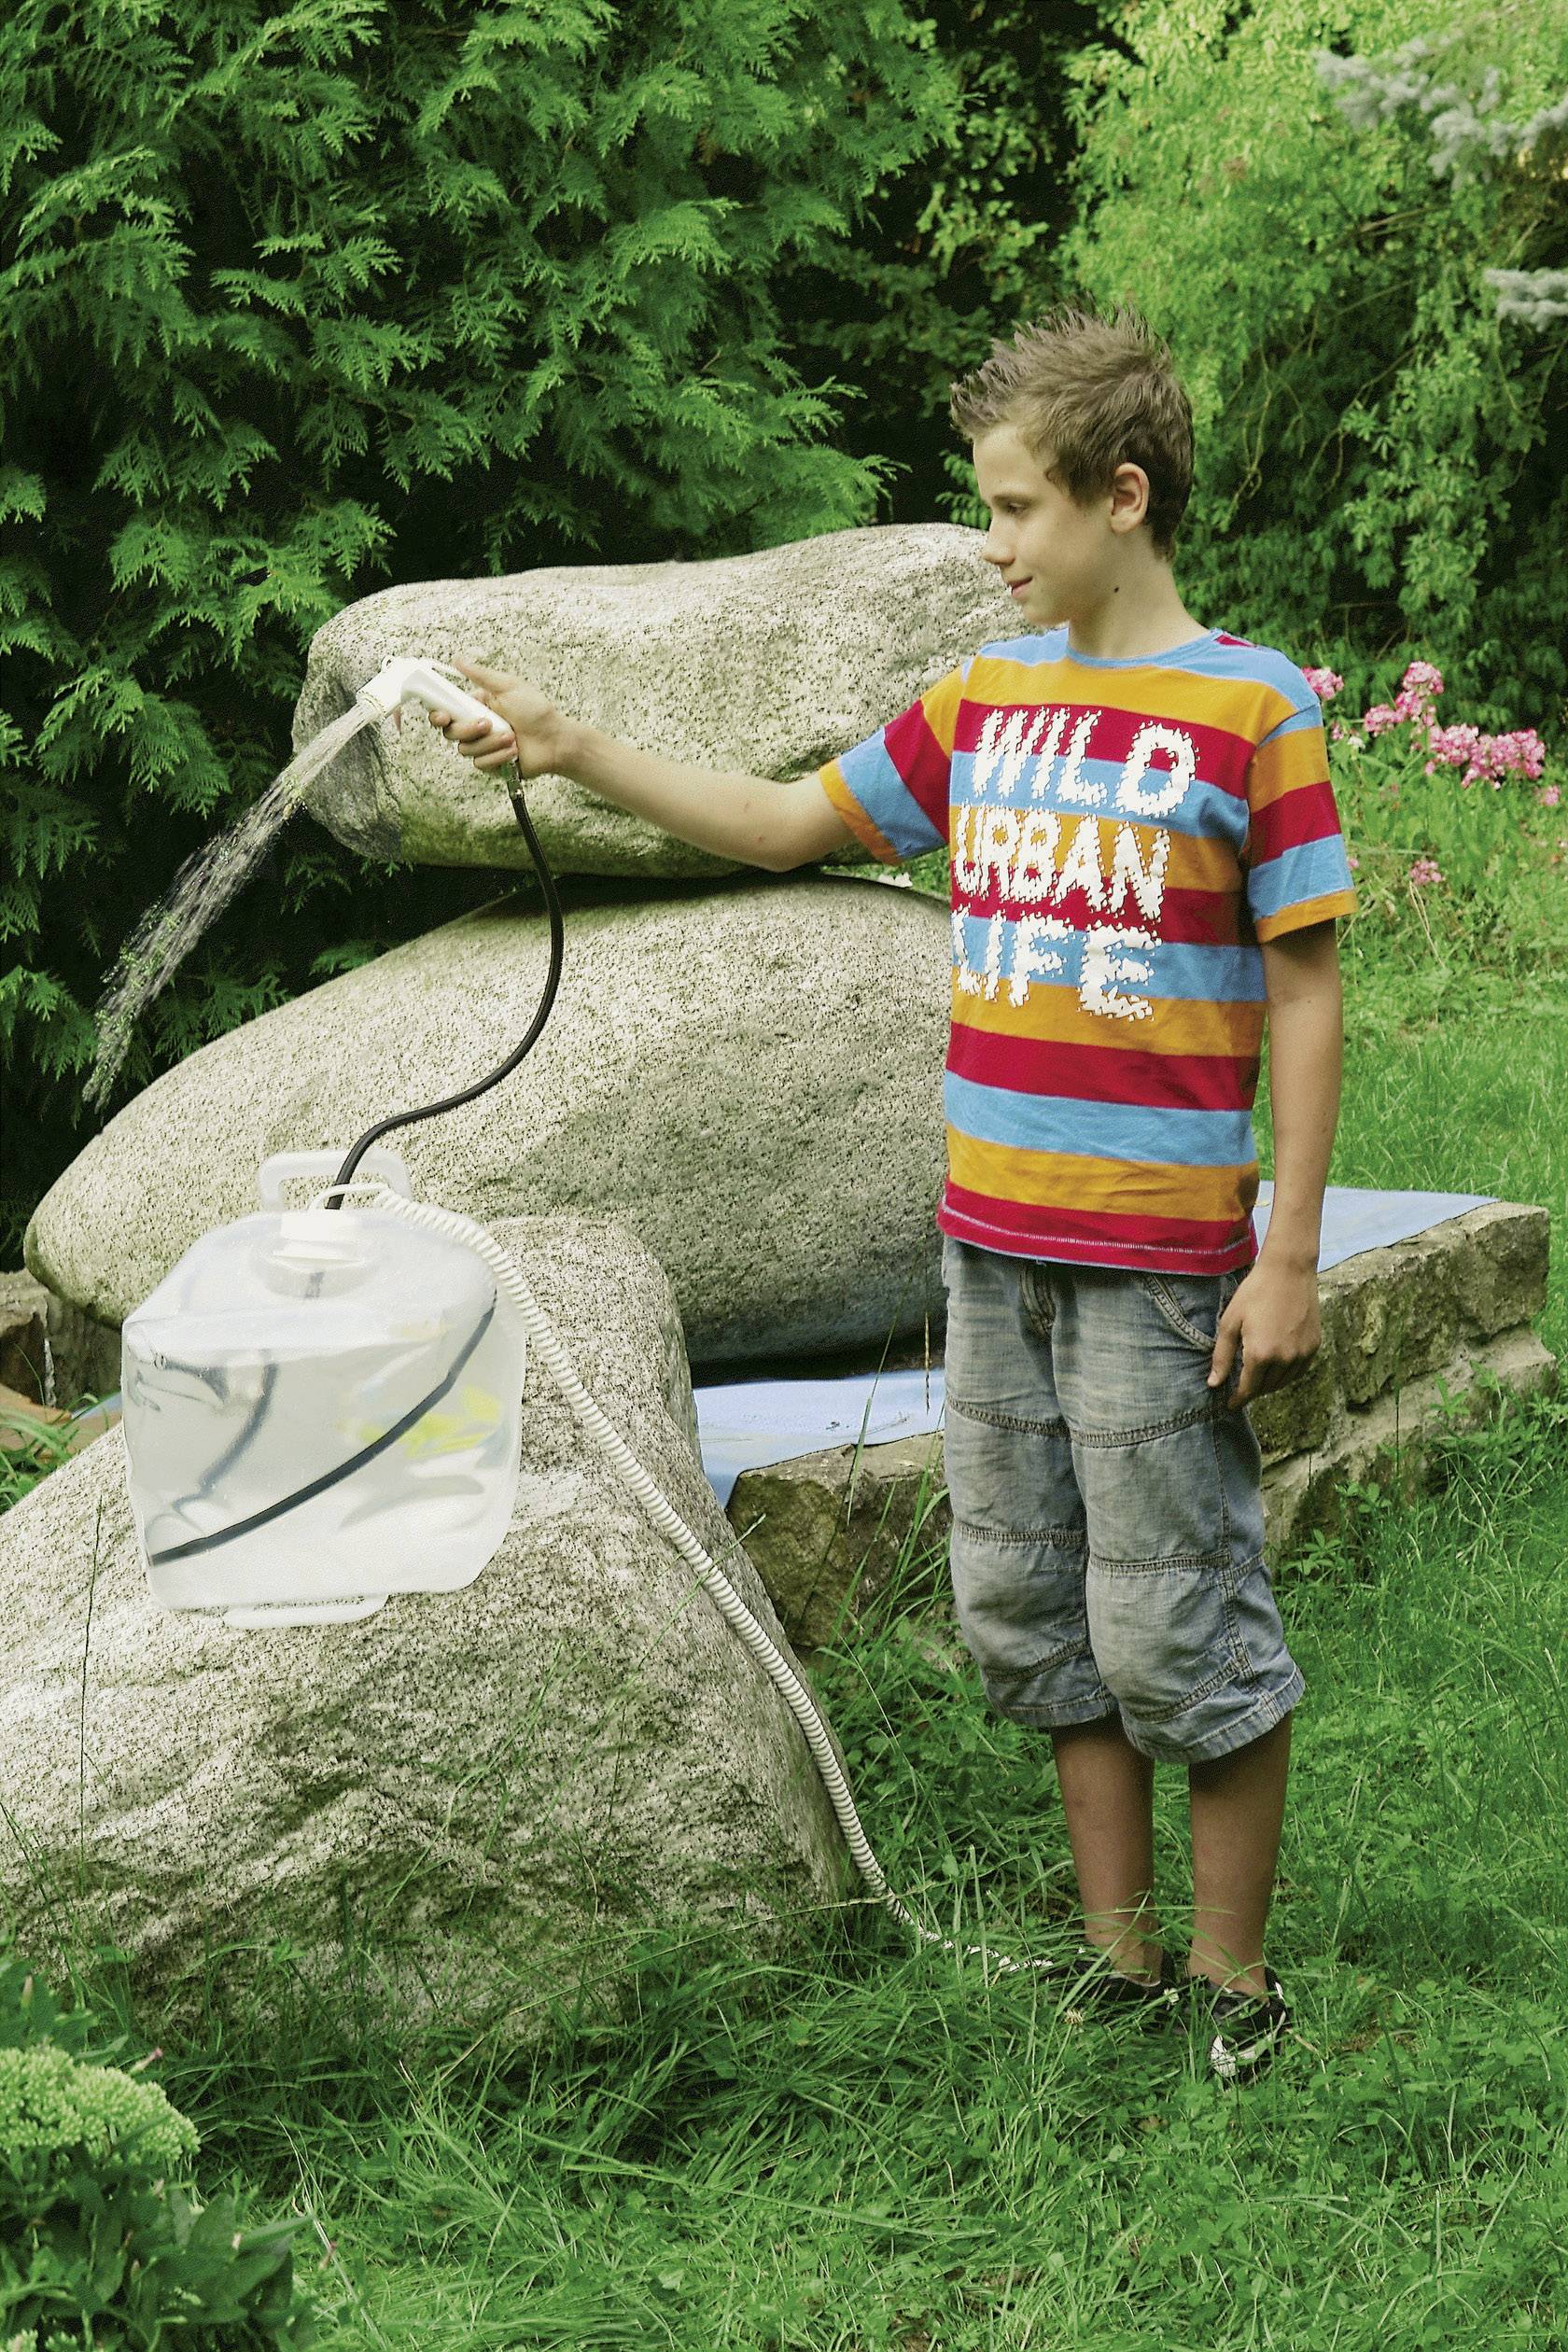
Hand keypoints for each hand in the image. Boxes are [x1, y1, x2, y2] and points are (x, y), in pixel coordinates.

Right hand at [426, 657, 566, 775]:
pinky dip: (498, 756)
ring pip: (465, 750)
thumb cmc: (537, 711)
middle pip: (450, 732)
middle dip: (468, 729)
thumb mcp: (509, 686)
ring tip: (511, 737)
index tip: (443, 715)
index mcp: (476, 706)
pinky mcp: (491, 764)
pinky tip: (513, 751)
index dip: (438, 714)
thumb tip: (458, 660)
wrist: (555, 740)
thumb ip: (481, 675)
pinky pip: (480, 763)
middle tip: (487, 724)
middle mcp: (476, 727)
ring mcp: (483, 746)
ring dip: (489, 743)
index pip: (446, 710)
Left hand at [1207, 1256, 1320, 1408]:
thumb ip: (1222, 1356)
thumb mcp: (1230, 1323)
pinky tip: (1277, 1366)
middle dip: (1252, 1390)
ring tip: (1257, 1377)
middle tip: (1241, 1387)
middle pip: (1266, 1388)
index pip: (1248, 1389)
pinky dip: (1287, 1374)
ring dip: (1269, 1384)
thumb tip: (1214, 1384)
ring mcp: (1302, 1353)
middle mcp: (1284, 1358)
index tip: (1231, 1405)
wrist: (1288, 1271)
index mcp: (1260, 1354)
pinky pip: (1299, 1371)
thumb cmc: (1254, 1293)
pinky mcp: (1314, 1346)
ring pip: (1284, 1382)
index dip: (1238, 1399)